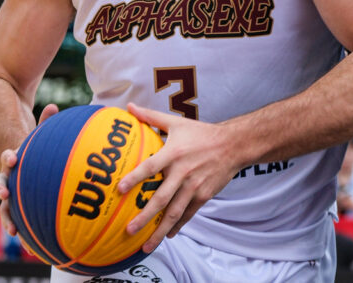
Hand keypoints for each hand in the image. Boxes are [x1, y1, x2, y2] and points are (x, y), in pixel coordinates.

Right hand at [0, 103, 58, 236]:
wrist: (17, 160)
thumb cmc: (31, 146)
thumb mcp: (36, 136)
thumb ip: (44, 125)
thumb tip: (54, 107)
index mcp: (11, 162)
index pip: (6, 160)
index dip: (8, 158)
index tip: (12, 157)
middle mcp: (7, 179)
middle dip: (1, 191)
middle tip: (5, 194)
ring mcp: (10, 194)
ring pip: (6, 208)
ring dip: (9, 219)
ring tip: (14, 231)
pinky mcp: (17, 207)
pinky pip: (20, 219)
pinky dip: (24, 230)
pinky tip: (33, 247)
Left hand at [116, 103, 242, 253]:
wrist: (233, 145)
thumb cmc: (201, 133)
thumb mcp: (176, 123)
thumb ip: (151, 117)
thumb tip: (129, 107)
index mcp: (174, 153)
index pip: (150, 167)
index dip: (135, 178)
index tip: (119, 190)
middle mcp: (183, 172)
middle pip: (161, 199)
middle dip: (144, 217)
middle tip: (128, 230)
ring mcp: (194, 186)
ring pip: (174, 212)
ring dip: (159, 230)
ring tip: (145, 245)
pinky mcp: (203, 195)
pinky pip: (188, 214)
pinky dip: (177, 225)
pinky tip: (168, 235)